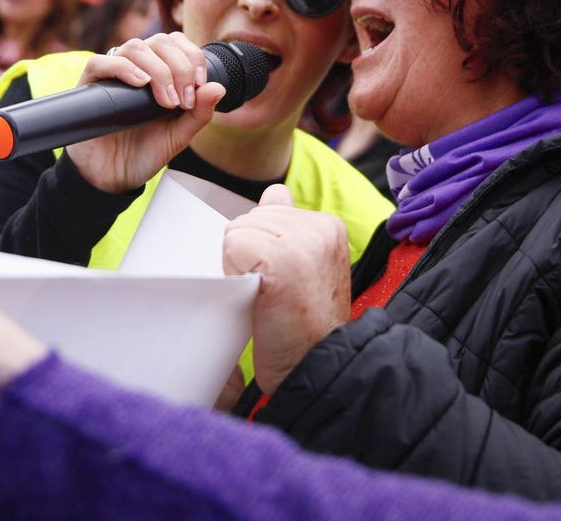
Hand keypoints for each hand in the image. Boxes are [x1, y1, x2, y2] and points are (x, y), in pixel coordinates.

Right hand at [66, 32, 225, 193]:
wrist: (114, 177)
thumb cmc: (145, 152)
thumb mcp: (179, 135)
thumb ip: (199, 113)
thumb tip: (219, 87)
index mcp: (159, 72)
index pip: (176, 42)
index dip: (192, 57)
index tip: (199, 86)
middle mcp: (137, 67)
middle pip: (160, 41)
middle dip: (180, 67)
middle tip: (182, 101)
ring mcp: (112, 75)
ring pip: (135, 47)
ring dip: (158, 69)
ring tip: (165, 100)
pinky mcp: (90, 87)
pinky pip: (100, 62)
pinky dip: (123, 68)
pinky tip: (140, 83)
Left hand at [222, 186, 350, 394]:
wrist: (314, 367)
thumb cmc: (304, 326)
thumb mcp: (305, 266)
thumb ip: (290, 228)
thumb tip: (275, 193)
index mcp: (328, 225)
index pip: (268, 209)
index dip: (261, 246)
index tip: (282, 280)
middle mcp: (320, 227)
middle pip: (249, 218)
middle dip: (248, 253)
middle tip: (272, 291)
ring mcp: (303, 241)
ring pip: (237, 230)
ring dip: (239, 264)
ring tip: (267, 294)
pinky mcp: (282, 259)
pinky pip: (232, 245)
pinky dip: (234, 272)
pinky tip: (259, 296)